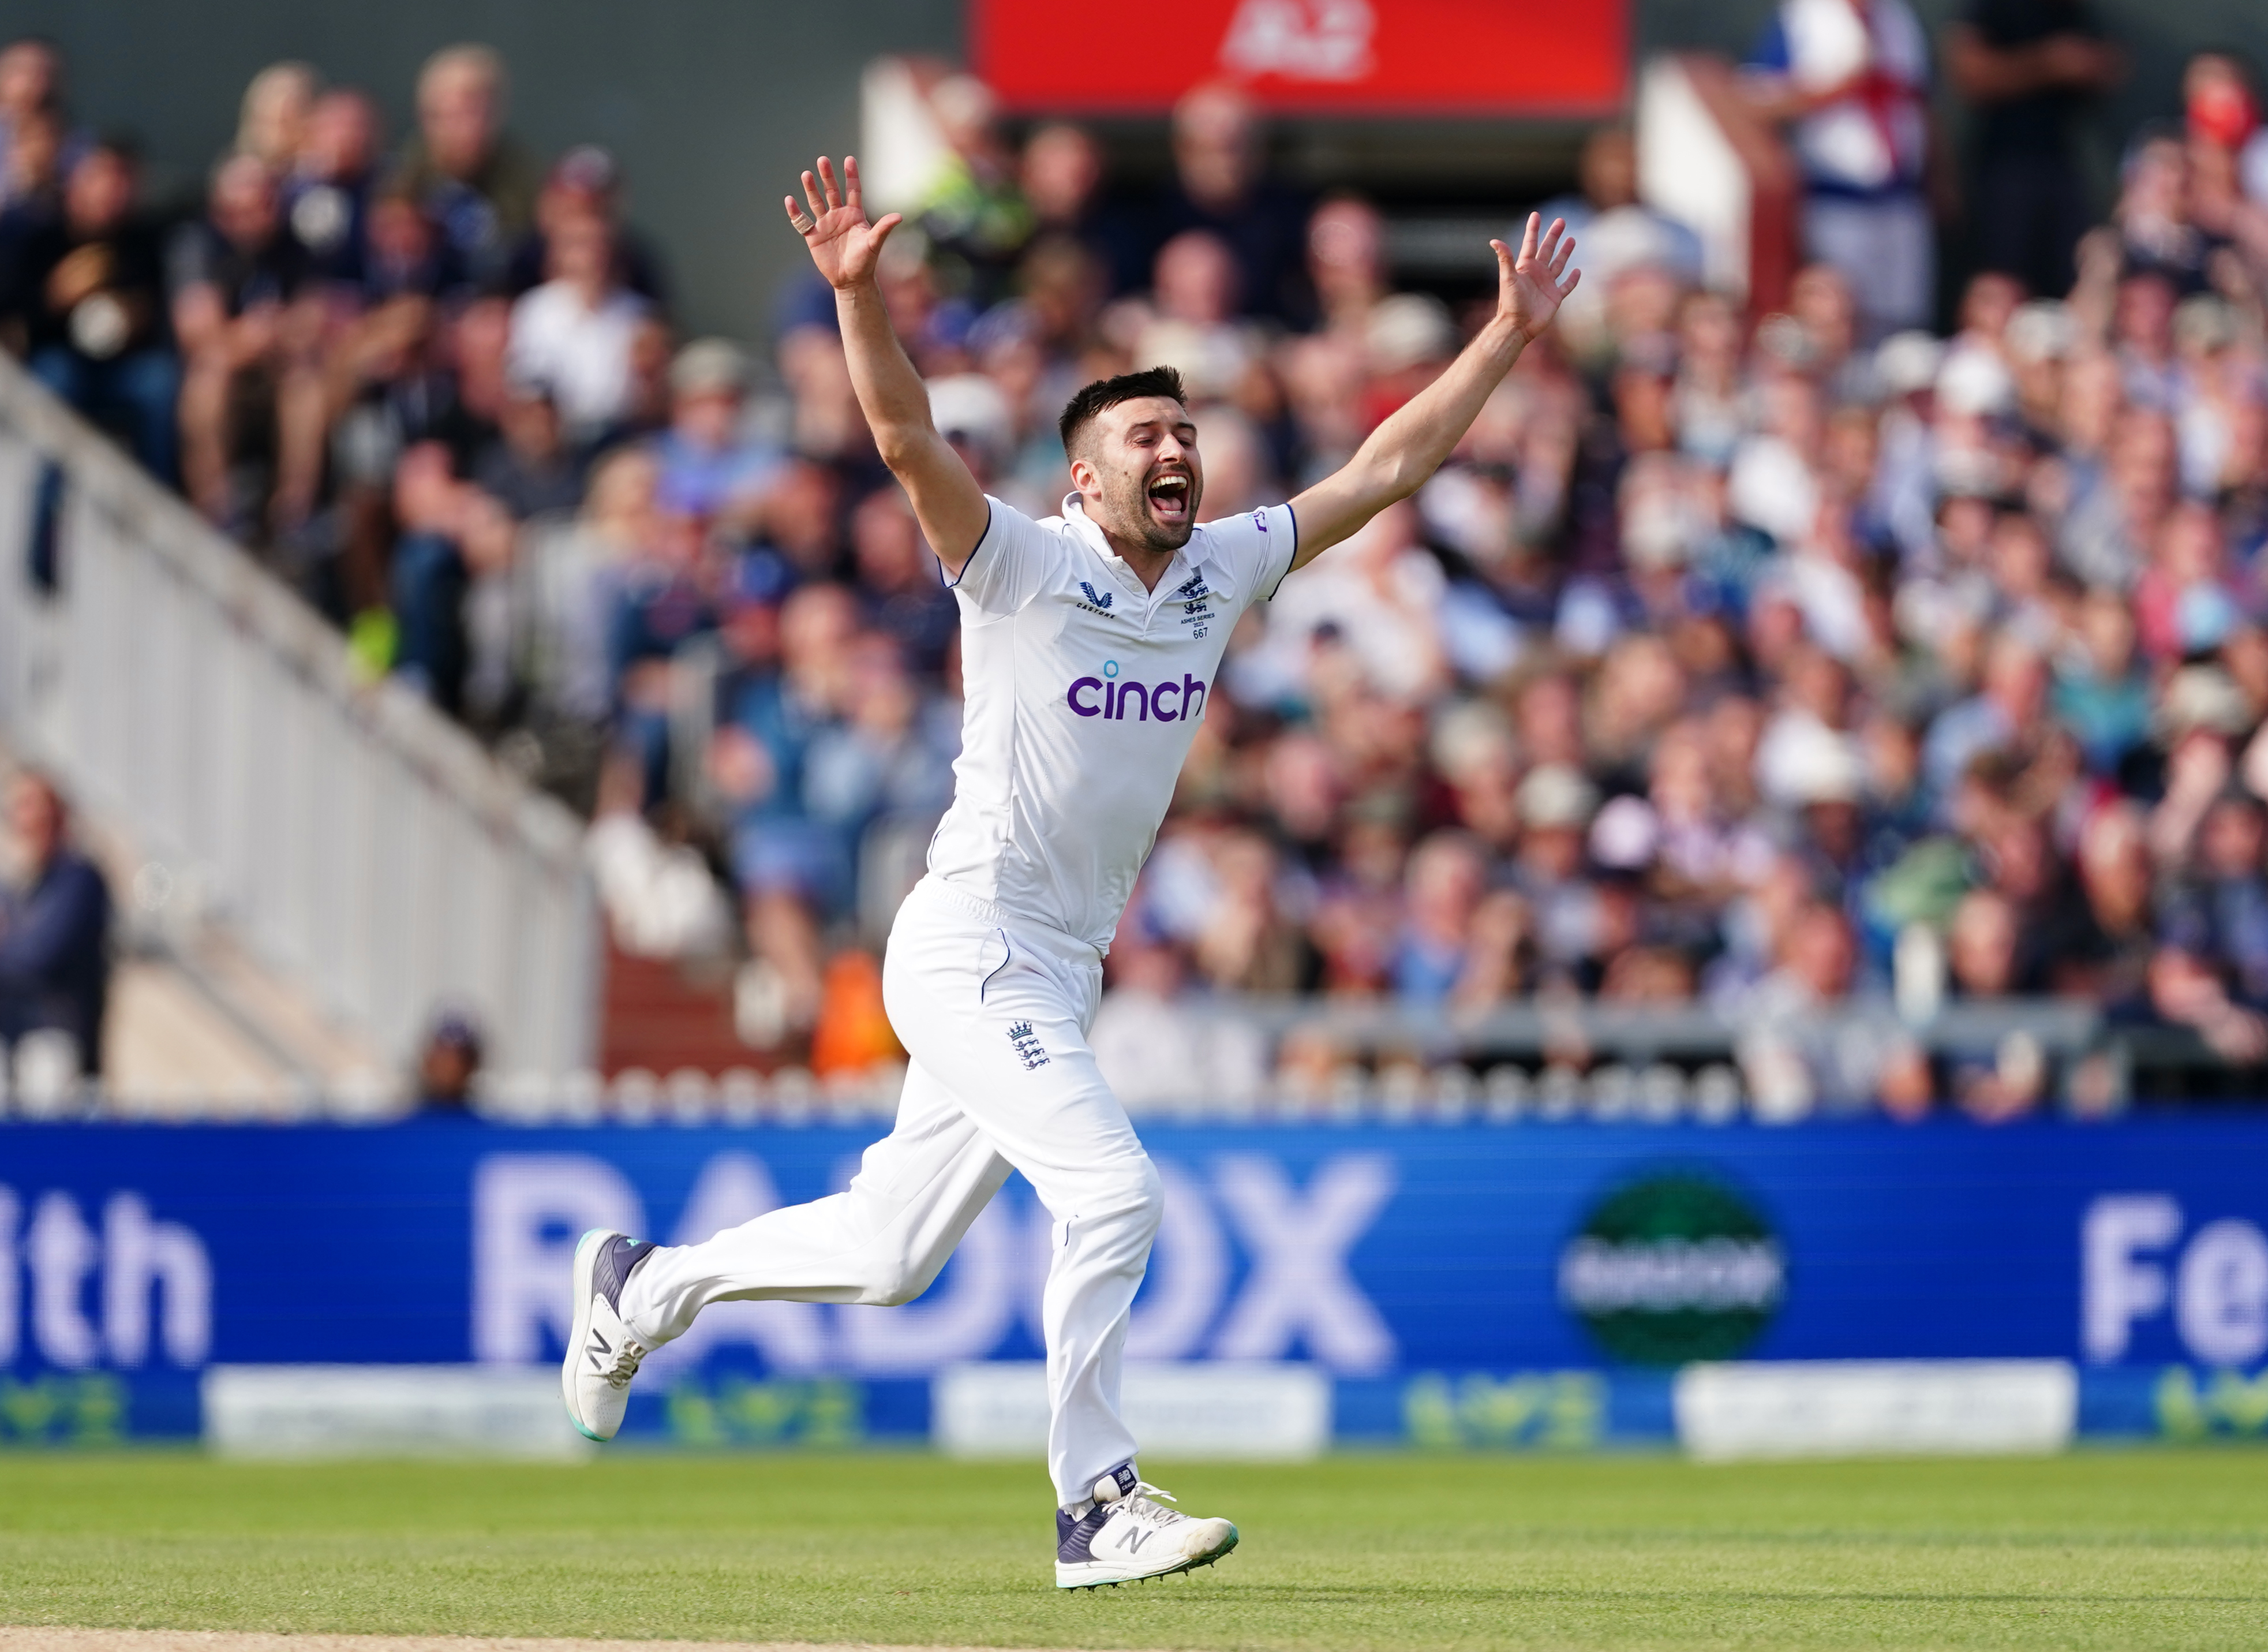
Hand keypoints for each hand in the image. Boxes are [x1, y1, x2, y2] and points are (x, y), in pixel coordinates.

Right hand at [784, 155, 902, 292]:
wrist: (850, 280)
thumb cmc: (865, 262)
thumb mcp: (874, 243)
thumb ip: (883, 228)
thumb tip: (899, 216)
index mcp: (854, 214)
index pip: (853, 190)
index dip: (851, 175)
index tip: (849, 160)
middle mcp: (839, 215)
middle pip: (832, 191)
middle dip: (827, 176)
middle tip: (823, 160)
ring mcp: (825, 224)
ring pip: (816, 201)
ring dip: (811, 188)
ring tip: (806, 174)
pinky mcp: (813, 236)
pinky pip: (802, 221)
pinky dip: (795, 212)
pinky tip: (790, 200)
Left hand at [1491, 213, 1579, 343]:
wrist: (1518, 326)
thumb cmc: (1510, 302)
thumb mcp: (1508, 278)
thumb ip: (1505, 258)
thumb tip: (1494, 240)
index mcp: (1525, 267)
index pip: (1530, 243)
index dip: (1533, 229)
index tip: (1535, 215)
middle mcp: (1537, 273)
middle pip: (1547, 249)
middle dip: (1553, 235)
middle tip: (1560, 221)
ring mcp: (1546, 285)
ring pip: (1558, 264)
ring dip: (1565, 252)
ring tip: (1571, 239)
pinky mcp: (1554, 297)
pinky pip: (1566, 286)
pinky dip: (1572, 279)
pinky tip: (1577, 271)